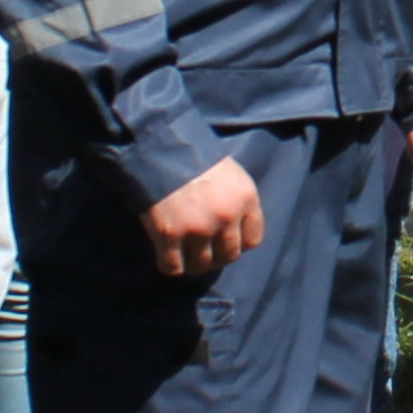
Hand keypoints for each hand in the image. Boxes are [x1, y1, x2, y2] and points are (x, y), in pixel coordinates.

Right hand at [142, 156, 266, 281]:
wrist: (160, 146)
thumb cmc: (195, 157)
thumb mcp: (231, 174)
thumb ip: (238, 202)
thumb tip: (234, 231)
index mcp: (246, 199)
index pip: (252, 241)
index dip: (237, 244)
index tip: (224, 241)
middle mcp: (226, 216)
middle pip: (228, 256)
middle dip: (216, 257)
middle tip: (203, 251)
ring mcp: (198, 227)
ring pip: (202, 265)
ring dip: (194, 264)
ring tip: (185, 255)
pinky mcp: (169, 234)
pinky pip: (174, 266)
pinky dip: (171, 266)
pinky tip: (167, 256)